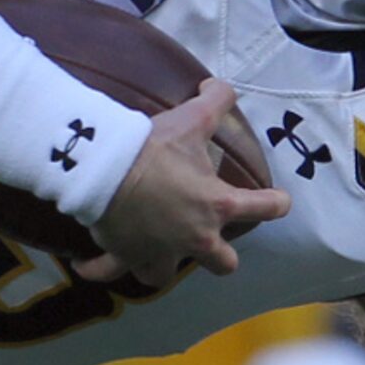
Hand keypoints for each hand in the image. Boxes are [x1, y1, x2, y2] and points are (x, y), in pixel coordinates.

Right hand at [70, 80, 288, 286]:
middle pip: (222, 264)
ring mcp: (158, 252)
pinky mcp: (123, 255)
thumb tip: (221, 87)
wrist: (103, 167)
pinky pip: (107, 270)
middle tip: (208, 237)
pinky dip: (97, 268)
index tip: (278, 202)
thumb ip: (216, 101)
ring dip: (160, 267)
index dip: (276, 204)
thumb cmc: (153, 147)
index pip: (265, 209)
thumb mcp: (192, 118)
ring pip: (164, 276)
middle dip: (219, 256)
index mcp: (217, 206)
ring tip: (153, 253)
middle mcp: (194, 238)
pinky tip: (87, 265)